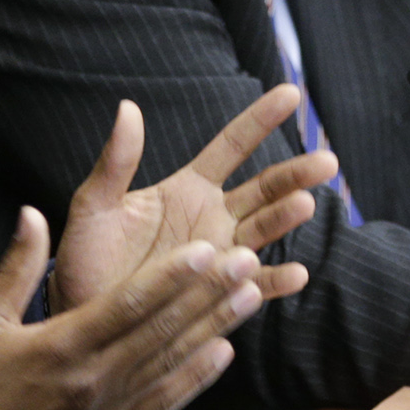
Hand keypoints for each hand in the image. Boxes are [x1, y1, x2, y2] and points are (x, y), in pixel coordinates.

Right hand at [0, 209, 264, 409]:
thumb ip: (17, 266)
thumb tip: (33, 213)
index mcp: (60, 347)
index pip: (128, 305)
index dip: (171, 276)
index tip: (206, 250)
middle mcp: (92, 380)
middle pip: (163, 330)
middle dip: (209, 293)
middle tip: (247, 260)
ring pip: (172, 363)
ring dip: (215, 327)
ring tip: (251, 295)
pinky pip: (163, 404)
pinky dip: (195, 379)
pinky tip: (222, 353)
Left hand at [50, 86, 337, 314]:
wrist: (82, 314)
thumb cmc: (86, 257)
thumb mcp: (93, 206)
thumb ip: (115, 162)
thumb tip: (127, 108)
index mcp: (187, 188)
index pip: (232, 146)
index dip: (260, 120)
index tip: (291, 94)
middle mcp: (212, 218)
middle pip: (264, 188)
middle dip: (295, 174)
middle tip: (327, 162)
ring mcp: (220, 256)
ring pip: (264, 230)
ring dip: (286, 218)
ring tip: (305, 204)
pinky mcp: (219, 296)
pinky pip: (253, 287)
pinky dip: (274, 281)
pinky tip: (296, 274)